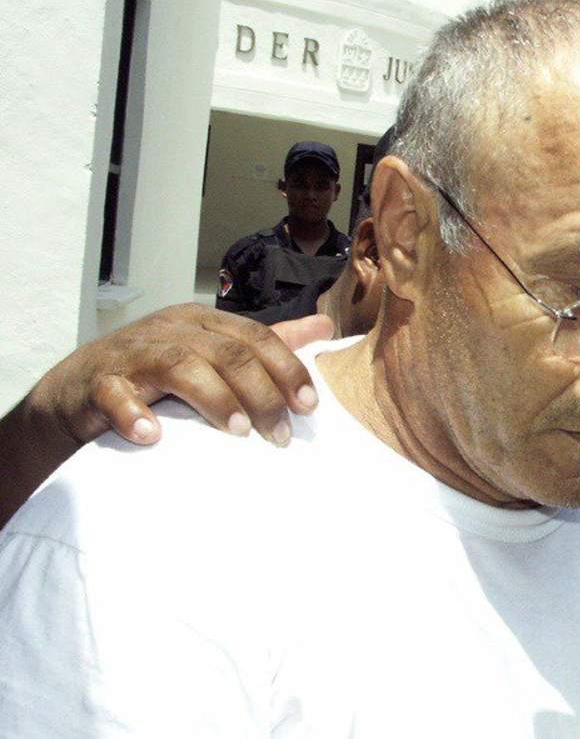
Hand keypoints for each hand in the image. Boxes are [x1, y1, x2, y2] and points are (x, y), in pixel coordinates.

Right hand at [27, 303, 332, 446]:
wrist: (76, 390)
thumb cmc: (155, 372)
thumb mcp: (212, 350)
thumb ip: (267, 342)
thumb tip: (323, 327)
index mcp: (203, 321)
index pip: (255, 337)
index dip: (286, 369)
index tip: (309, 407)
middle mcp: (171, 330)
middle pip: (227, 353)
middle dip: (261, 394)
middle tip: (280, 435)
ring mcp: (133, 353)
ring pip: (179, 365)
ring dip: (213, 398)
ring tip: (238, 431)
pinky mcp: (98, 381)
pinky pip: (116, 393)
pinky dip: (134, 413)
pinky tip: (153, 436)